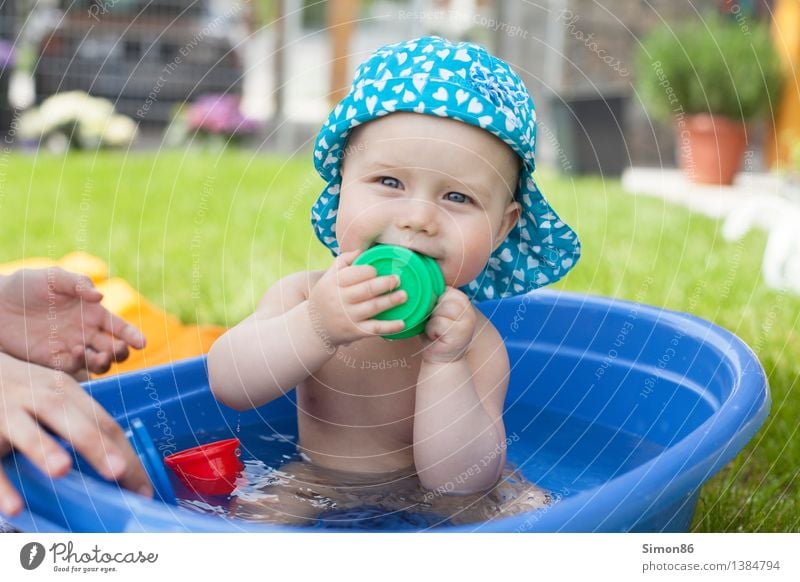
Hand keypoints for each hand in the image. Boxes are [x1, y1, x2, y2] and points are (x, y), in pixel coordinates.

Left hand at [0, 268, 145, 374]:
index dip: (133, 336)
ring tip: (99, 356)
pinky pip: (72, 369)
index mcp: (93, 313)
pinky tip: (75, 352)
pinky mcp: (53, 360)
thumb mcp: (53, 277)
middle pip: (114, 350)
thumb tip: (100, 296)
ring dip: (104, 363)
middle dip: (121, 352)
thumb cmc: (26, 285)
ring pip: (98, 363)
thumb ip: (77, 283)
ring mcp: (71, 348)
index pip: (120, 328)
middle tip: (116, 350)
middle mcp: (86, 333)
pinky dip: (79, 365)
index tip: (141, 342)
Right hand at [0, 352, 152, 515]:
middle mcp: (38, 396)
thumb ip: (81, 423)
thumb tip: (121, 466)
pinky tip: (15, 506)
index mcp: (65, 391)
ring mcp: (6, 411)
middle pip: (70, 418)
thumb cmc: (23, 391)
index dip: (125, 453)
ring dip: (43, 448)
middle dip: (95, 444)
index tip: (142, 487)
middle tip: (118, 472)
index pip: (102, 421)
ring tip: (62, 470)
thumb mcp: (53, 396)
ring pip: (25, 427)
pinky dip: (2, 484)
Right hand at [307, 248, 407, 345]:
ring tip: (404, 295)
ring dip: (390, 301)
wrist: (314, 328)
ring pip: (373, 307)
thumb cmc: (326, 297)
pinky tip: (402, 323)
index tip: (378, 269)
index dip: (368, 271)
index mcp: (334, 283)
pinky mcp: (355, 331)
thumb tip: (361, 250)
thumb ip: (342, 262)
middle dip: (384, 283)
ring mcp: (349, 316)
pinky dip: (389, 327)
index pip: (353, 274)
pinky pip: (375, 328)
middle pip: (366, 289)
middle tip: (397, 279)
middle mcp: (340, 300)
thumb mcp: (328, 278)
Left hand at [421, 287, 475, 362]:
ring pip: (439, 309)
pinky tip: (436, 337)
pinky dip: (431, 331)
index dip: (433, 302)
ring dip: (431, 321)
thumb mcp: (435, 312)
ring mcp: (467, 320)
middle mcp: (468, 309)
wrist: (442, 360)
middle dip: (432, 312)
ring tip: (435, 331)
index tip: (434, 315)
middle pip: (441, 298)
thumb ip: (434, 298)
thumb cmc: (435, 334)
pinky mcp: (461, 332)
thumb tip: (417, 282)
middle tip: (435, 325)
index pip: (443, 289)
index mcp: (462, 300)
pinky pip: (438, 323)